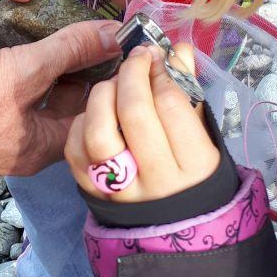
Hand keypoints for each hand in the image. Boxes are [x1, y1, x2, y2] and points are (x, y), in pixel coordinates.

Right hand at [0, 18, 122, 173]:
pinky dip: (13, 55)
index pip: (96, 109)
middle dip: (80, 59)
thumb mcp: (21, 72)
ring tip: (61, 19)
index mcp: (48, 142)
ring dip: (47, 54)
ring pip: (35, 83)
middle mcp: (27, 137)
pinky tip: (15, 28)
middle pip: (67, 94)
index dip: (112, 75)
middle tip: (95, 23)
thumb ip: (68, 49)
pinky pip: (6, 78)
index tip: (125, 41)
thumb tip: (113, 34)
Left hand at [65, 44, 218, 201]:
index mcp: (195, 164)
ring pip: (100, 132)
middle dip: (132, 73)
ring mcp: (122, 191)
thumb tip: (177, 49)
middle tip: (136, 59)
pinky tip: (96, 112)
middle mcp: (158, 182)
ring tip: (114, 84)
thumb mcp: (199, 132)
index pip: (171, 103)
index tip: (157, 55)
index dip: (161, 71)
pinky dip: (82, 121)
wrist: (172, 226)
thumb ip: (187, 89)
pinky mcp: (93, 192)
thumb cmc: (190, 168)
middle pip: (135, 112)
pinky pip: (77, 149)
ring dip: (104, 95)